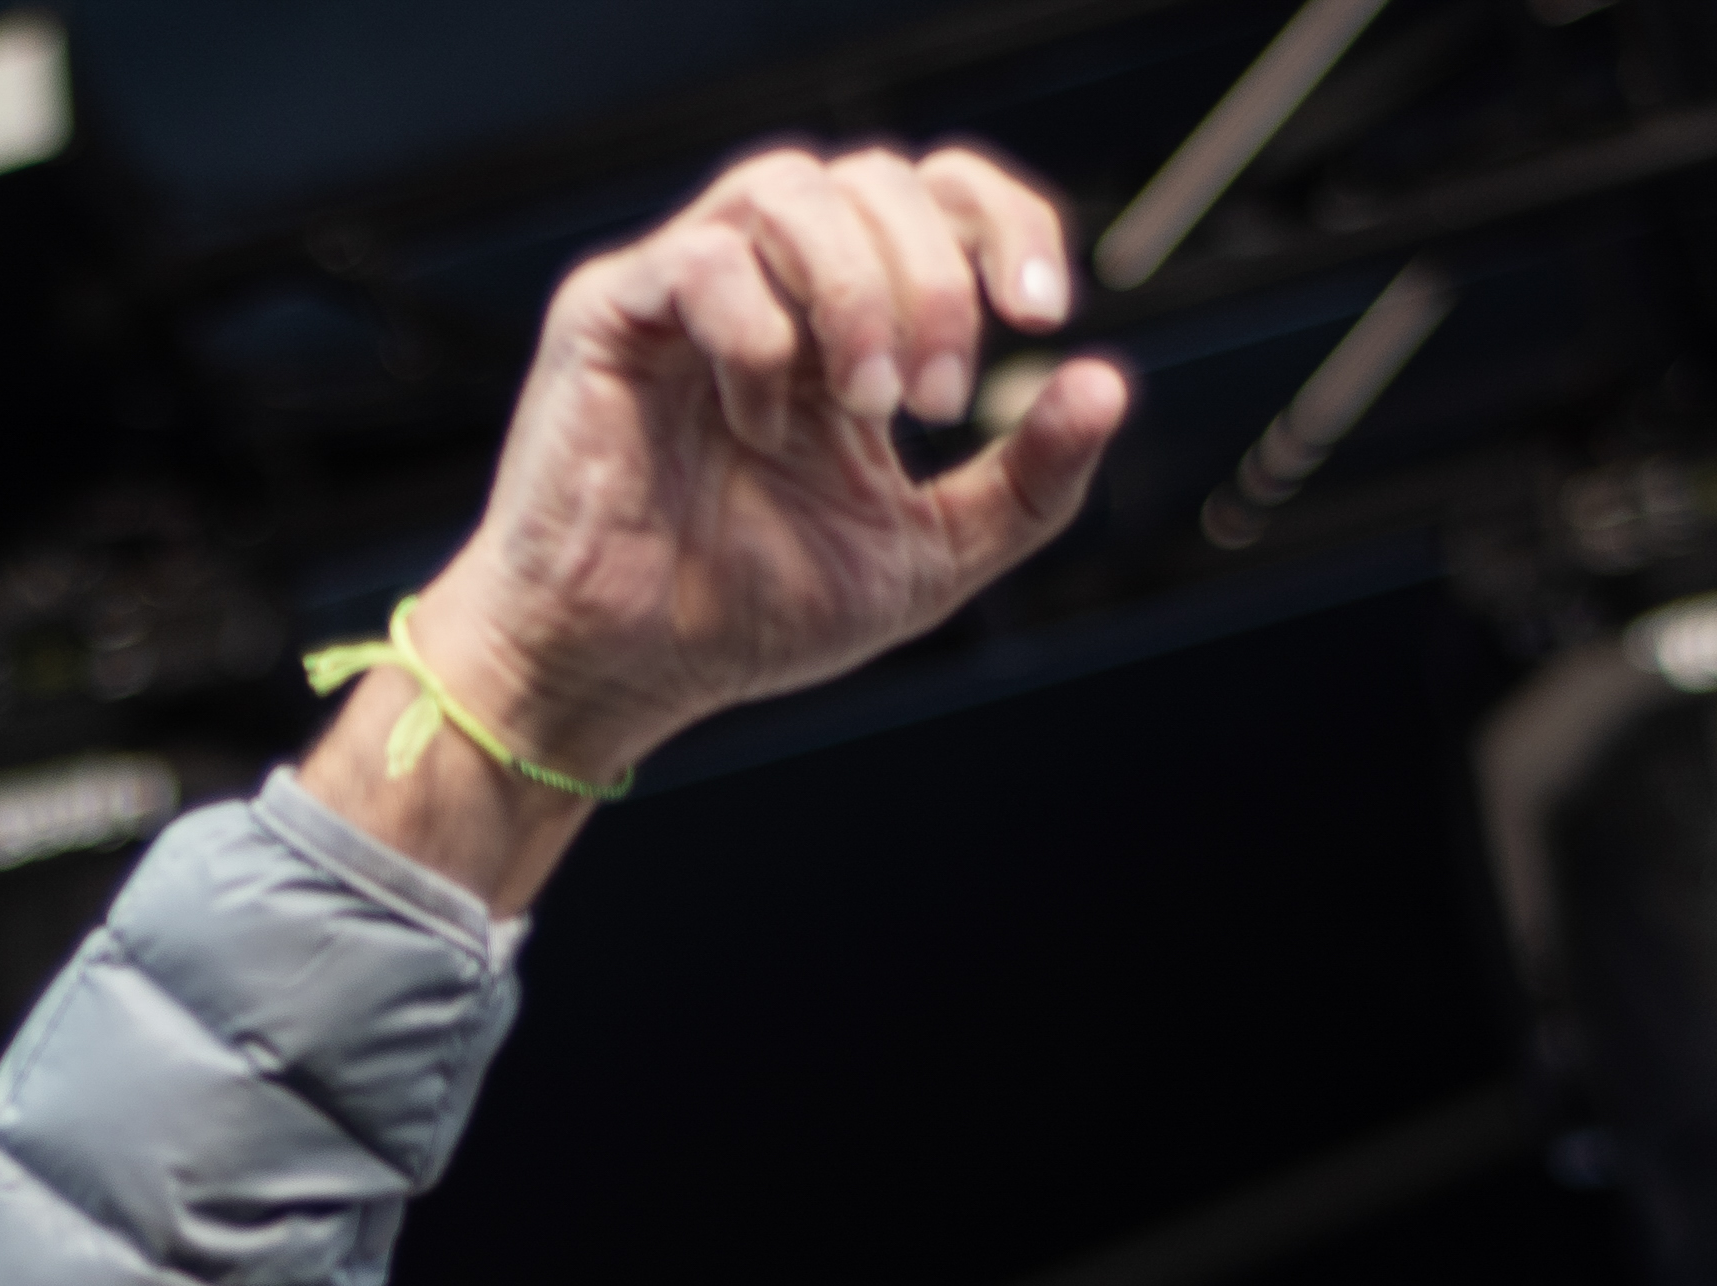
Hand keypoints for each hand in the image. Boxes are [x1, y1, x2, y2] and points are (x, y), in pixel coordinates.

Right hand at [313, 145, 1132, 905]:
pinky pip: (700, 259)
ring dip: (858, 289)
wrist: (619, 677)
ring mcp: (686, 290)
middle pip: (876, 179)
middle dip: (936, 278)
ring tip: (869, 403)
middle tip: (938, 399)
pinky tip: (760, 421)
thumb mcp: (925, 559)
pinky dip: (758, 332)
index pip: (937, 199)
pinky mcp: (609, 315)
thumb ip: (1027, 482)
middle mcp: (769, 288)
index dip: (1005, 225)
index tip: (1044, 314)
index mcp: (844, 325)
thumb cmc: (745, 617)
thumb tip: (1107, 379)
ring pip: (790, 187)